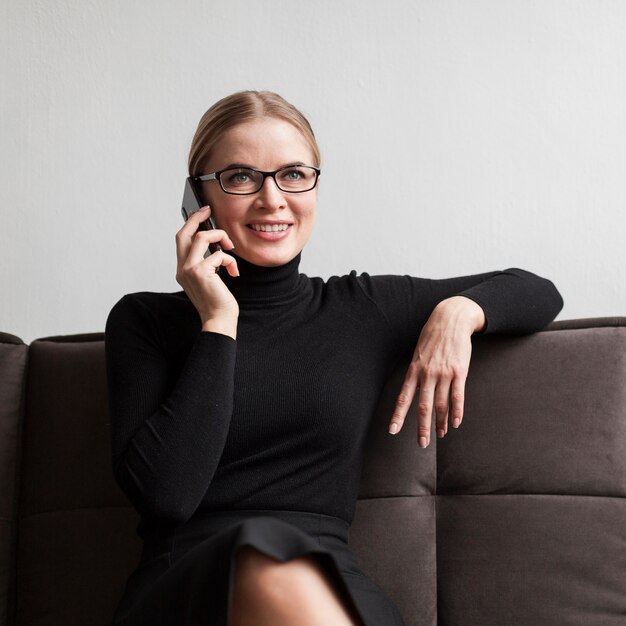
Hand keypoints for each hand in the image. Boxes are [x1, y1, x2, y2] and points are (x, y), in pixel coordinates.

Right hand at [175, 206, 239, 337]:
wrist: (219, 319)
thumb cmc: (217, 302)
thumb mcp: (210, 280)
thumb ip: (207, 264)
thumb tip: (216, 247)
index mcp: (183, 270)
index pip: (181, 240)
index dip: (190, 225)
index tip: (202, 214)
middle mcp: (182, 268)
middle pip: (184, 233)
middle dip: (196, 218)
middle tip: (208, 210)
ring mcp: (189, 269)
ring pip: (202, 238)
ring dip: (220, 236)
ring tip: (230, 247)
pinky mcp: (201, 272)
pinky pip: (219, 254)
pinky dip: (230, 260)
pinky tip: (234, 272)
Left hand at [388, 296, 485, 446]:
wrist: (451, 320)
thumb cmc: (432, 337)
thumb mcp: (418, 354)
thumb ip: (416, 373)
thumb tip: (414, 390)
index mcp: (414, 370)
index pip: (403, 397)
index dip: (398, 415)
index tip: (392, 430)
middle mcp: (427, 374)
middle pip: (423, 406)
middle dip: (421, 427)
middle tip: (422, 444)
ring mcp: (444, 373)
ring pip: (441, 404)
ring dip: (441, 422)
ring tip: (440, 434)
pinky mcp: (460, 372)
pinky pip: (458, 396)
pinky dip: (457, 411)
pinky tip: (456, 423)